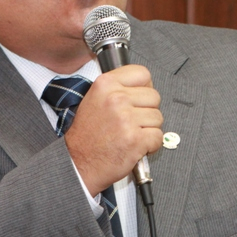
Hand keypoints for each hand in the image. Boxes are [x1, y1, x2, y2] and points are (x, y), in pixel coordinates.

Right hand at [64, 65, 162, 195]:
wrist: (78, 162)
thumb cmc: (87, 135)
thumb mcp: (94, 98)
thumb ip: (117, 87)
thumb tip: (143, 84)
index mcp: (105, 84)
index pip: (143, 74)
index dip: (144, 87)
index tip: (139, 98)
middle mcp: (116, 98)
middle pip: (154, 96)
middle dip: (147, 111)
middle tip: (132, 121)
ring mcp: (126, 119)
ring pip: (158, 117)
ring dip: (149, 129)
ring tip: (131, 134)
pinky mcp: (135, 139)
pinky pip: (158, 136)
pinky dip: (150, 144)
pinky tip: (135, 145)